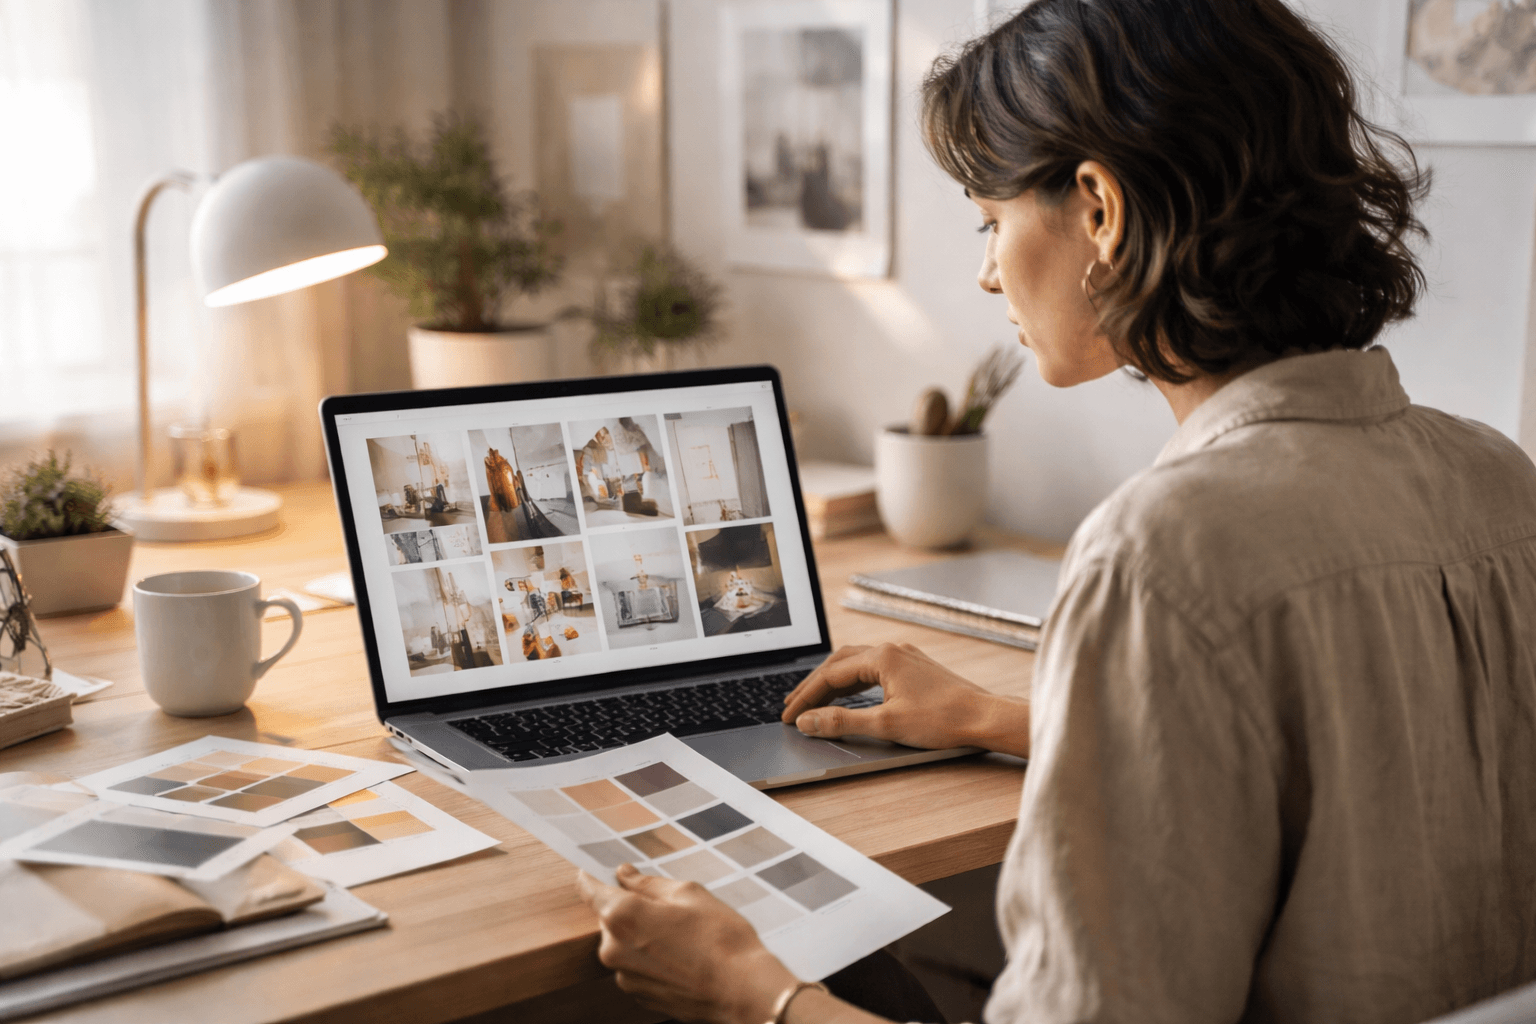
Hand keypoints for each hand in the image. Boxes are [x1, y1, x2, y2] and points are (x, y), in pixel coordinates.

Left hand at [577, 864, 795, 1023]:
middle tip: (670, 909)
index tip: (592, 871)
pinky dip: (652, 960)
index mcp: (622, 916)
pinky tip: (682, 958)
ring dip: (643, 936)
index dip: (591, 877)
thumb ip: (648, 883)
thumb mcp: (689, 894)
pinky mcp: (638, 996)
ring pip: (625, 944)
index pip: (590, 890)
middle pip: (611, 918)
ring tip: (683, 938)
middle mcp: (613, 949)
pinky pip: (637, 967)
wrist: (742, 992)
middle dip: (632, 910)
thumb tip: (624, 874)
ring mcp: (624, 977)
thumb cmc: (720, 939)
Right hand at [781, 643, 1029, 758]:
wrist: (984, 717)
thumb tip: (808, 721)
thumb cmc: (942, 720)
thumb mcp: (885, 724)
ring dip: (832, 682)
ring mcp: (904, 656)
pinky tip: (848, 695)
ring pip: (856, 664)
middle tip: (792, 706)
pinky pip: (873, 668)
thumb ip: (842, 722)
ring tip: (814, 701)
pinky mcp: (915, 667)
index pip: (830, 675)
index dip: (805, 697)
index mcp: (881, 657)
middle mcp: (891, 649)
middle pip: (839, 663)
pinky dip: (853, 682)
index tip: (789, 716)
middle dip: (813, 686)